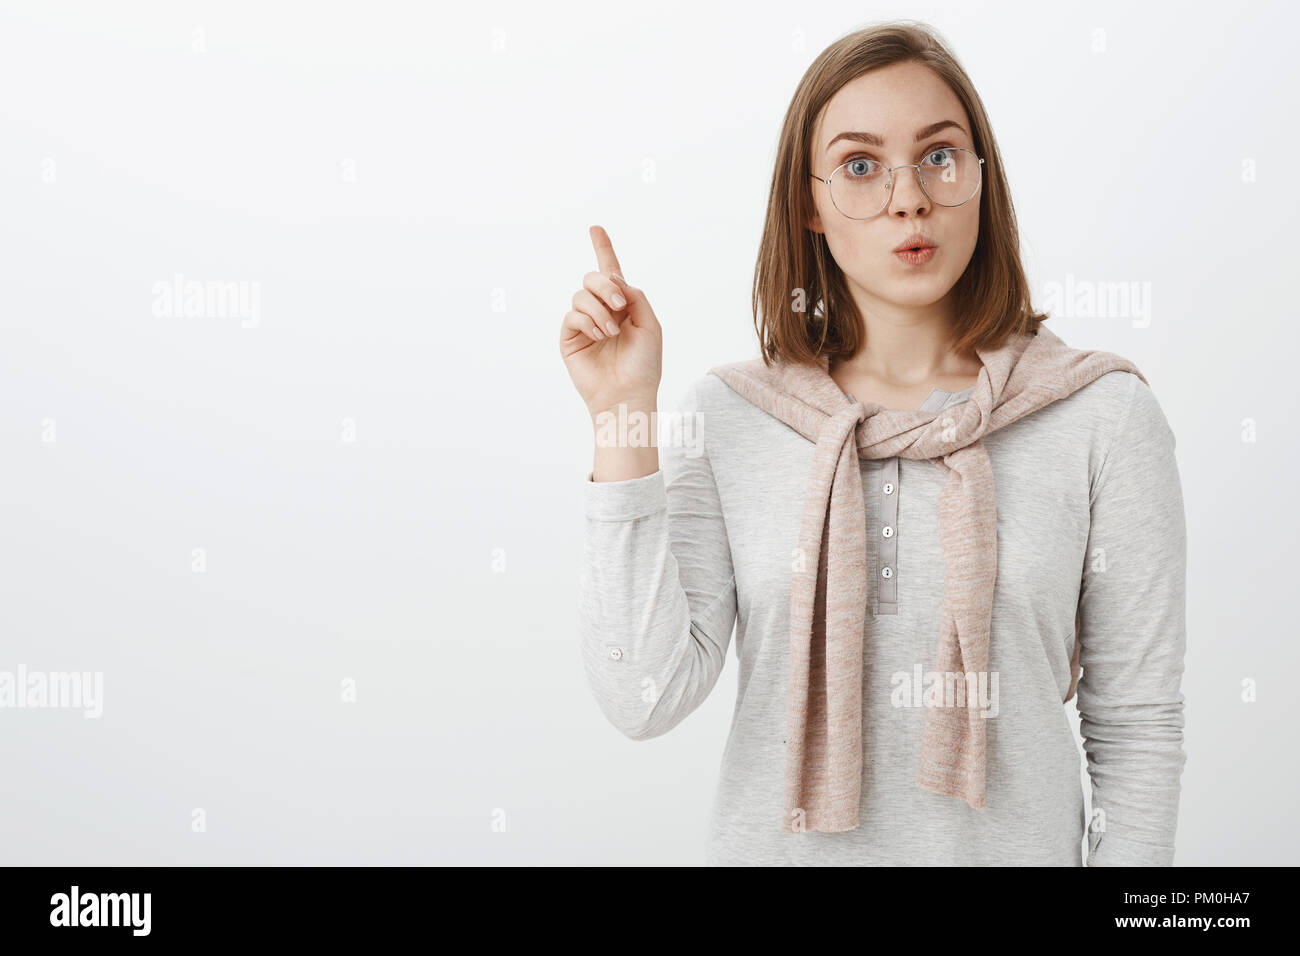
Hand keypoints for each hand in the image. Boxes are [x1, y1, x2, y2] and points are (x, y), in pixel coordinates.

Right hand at [559, 225, 662, 417]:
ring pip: (582, 295)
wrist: (628, 394)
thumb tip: (611, 277)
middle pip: (593, 277)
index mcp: (622, 305)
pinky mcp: (570, 337)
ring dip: (599, 310)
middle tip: (620, 306)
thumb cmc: (644, 365)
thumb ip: (634, 295)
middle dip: (606, 285)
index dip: (603, 248)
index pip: (610, 272)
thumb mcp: (650, 324)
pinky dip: (588, 322)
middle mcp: (601, 310)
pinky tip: (600, 336)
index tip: (595, 228)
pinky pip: (572, 314)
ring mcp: (584, 323)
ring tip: (612, 332)